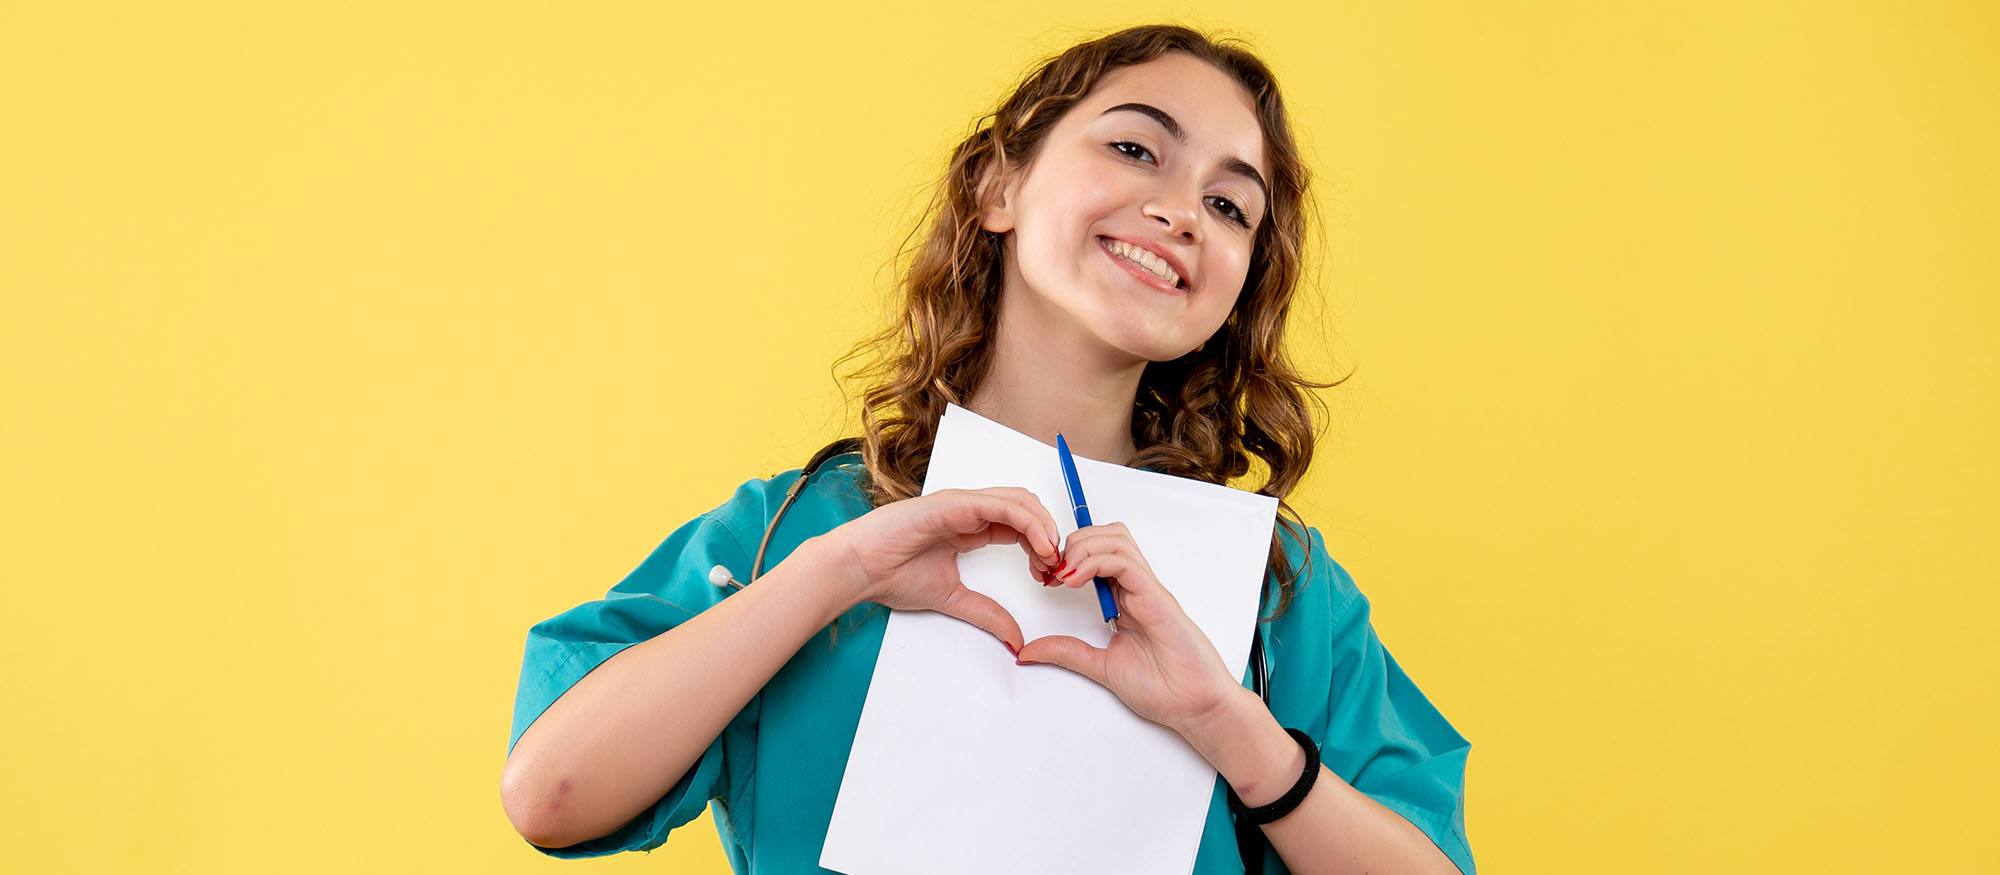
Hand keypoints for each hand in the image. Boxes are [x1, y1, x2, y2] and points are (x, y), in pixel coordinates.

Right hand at [820, 487, 1061, 653]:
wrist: (859, 568)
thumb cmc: (892, 576)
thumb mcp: (954, 599)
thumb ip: (987, 614)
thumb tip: (1016, 639)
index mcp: (971, 528)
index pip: (1021, 527)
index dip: (1042, 547)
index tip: (1049, 575)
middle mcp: (971, 511)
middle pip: (1027, 509)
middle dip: (1048, 534)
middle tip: (1055, 567)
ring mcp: (963, 504)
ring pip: (1020, 501)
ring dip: (1044, 526)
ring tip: (1051, 556)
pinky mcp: (955, 503)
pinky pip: (1002, 505)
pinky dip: (1027, 522)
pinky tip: (1038, 546)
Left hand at [1015, 522, 1241, 733]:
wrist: (1195, 706)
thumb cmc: (1163, 688)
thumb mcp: (1101, 668)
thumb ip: (1068, 653)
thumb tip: (1028, 651)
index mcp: (1123, 600)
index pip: (1096, 554)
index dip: (1066, 556)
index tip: (1045, 578)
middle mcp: (1135, 588)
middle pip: (1106, 535)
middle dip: (1072, 543)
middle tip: (1051, 571)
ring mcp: (1147, 590)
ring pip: (1116, 539)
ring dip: (1083, 547)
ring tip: (1063, 573)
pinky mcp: (1156, 597)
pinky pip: (1126, 563)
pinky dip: (1096, 562)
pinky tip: (1076, 580)